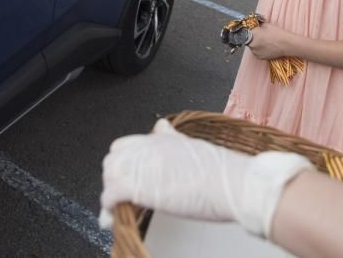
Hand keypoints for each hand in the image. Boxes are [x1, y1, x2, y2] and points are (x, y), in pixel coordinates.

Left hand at [99, 119, 311, 236]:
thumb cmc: (223, 172)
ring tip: (117, 207)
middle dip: (114, 176)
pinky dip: (109, 206)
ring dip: (111, 190)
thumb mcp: (193, 146)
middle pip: (114, 157)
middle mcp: (149, 147)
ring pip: (109, 174)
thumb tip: (161, 128)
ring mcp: (143, 165)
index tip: (127, 175)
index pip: (126, 144)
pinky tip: (114, 215)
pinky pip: (111, 195)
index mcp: (161, 138)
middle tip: (121, 194)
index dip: (124, 162)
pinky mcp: (140, 186)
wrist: (233, 184)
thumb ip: (172, 139)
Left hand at [248, 22, 293, 60]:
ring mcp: (255, 52)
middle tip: (261, 36)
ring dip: (256, 45)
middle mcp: (251, 45)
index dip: (250, 31)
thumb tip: (255, 26)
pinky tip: (267, 47)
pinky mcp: (259, 58)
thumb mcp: (266, 25)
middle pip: (248, 40)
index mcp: (252, 35)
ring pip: (252, 47)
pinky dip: (259, 50)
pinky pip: (256, 52)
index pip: (245, 32)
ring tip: (265, 43)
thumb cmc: (277, 33)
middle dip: (253, 38)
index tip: (253, 31)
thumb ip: (258, 26)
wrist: (286, 44)